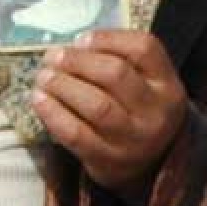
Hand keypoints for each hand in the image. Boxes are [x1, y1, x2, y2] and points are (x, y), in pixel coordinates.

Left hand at [32, 30, 191, 201]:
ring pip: (96, 105)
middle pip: (116, 74)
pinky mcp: (108, 160)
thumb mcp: (146, 85)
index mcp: (167, 85)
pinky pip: (76, 134)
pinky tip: (39, 100)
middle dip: (77, 61)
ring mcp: (134, 139)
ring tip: (44, 77)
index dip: (108, 39)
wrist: (149, 166)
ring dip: (62, 85)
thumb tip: (70, 48)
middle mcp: (156, 112)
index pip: (144, 49)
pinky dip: (53, 114)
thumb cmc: (137, 113)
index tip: (81, 39)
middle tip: (53, 57)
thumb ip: (120, 60)